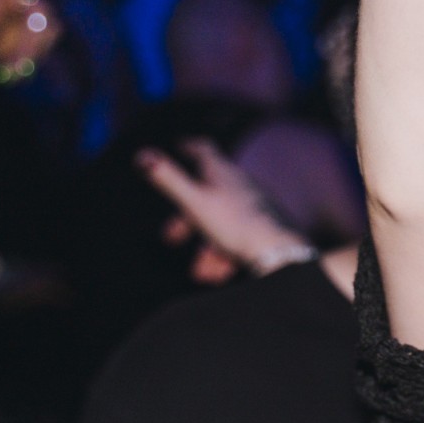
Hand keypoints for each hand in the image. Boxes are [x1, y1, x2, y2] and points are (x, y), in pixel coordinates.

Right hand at [135, 139, 314, 281]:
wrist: (282, 254)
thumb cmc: (237, 226)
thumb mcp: (195, 203)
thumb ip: (168, 180)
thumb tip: (141, 155)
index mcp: (223, 173)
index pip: (205, 150)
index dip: (190, 147)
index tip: (180, 146)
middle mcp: (242, 186)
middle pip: (208, 197)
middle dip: (187, 220)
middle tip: (170, 239)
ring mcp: (256, 207)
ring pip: (223, 224)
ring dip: (207, 249)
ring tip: (201, 274)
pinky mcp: (267, 228)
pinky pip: (240, 239)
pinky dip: (225, 255)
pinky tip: (219, 276)